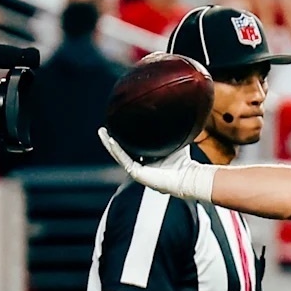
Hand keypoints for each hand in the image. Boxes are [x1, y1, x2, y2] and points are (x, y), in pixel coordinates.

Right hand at [100, 129, 217, 201]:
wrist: (188, 177)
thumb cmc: (184, 162)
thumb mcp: (176, 141)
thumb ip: (174, 130)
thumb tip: (177, 113)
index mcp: (150, 159)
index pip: (134, 146)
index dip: (126, 137)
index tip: (119, 124)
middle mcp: (143, 165)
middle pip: (123, 150)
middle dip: (112, 140)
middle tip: (105, 128)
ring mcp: (139, 170)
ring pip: (120, 155)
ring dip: (110, 144)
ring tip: (102, 132)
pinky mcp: (138, 174)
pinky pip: (124, 160)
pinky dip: (117, 150)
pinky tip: (110, 140)